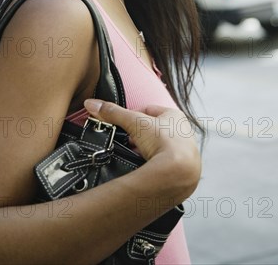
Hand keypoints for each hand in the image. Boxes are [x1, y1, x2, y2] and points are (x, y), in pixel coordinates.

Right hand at [84, 99, 200, 200]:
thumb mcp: (134, 122)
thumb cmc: (162, 141)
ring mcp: (185, 153)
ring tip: (133, 155)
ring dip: (146, 150)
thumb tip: (92, 104)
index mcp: (175, 116)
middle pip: (154, 130)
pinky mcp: (183, 171)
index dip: (133, 115)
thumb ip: (113, 112)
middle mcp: (184, 133)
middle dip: (138, 136)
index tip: (122, 123)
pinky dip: (153, 165)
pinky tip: (144, 168)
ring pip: (159, 148)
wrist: (178, 173)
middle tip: (126, 141)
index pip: (149, 110)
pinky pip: (164, 165)